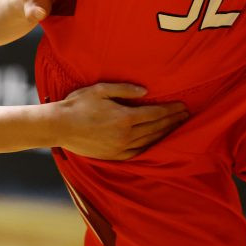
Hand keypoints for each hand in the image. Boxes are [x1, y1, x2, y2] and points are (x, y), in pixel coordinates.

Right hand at [53, 83, 188, 159]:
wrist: (58, 127)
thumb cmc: (77, 104)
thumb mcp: (101, 89)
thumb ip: (125, 89)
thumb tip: (146, 91)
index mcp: (124, 117)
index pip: (155, 114)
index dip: (171, 110)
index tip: (183, 105)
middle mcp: (125, 135)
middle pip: (156, 128)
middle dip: (173, 121)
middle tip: (186, 115)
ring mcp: (120, 148)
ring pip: (149, 141)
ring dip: (165, 133)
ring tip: (177, 127)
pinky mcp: (114, 156)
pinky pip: (138, 152)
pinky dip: (150, 146)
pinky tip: (156, 141)